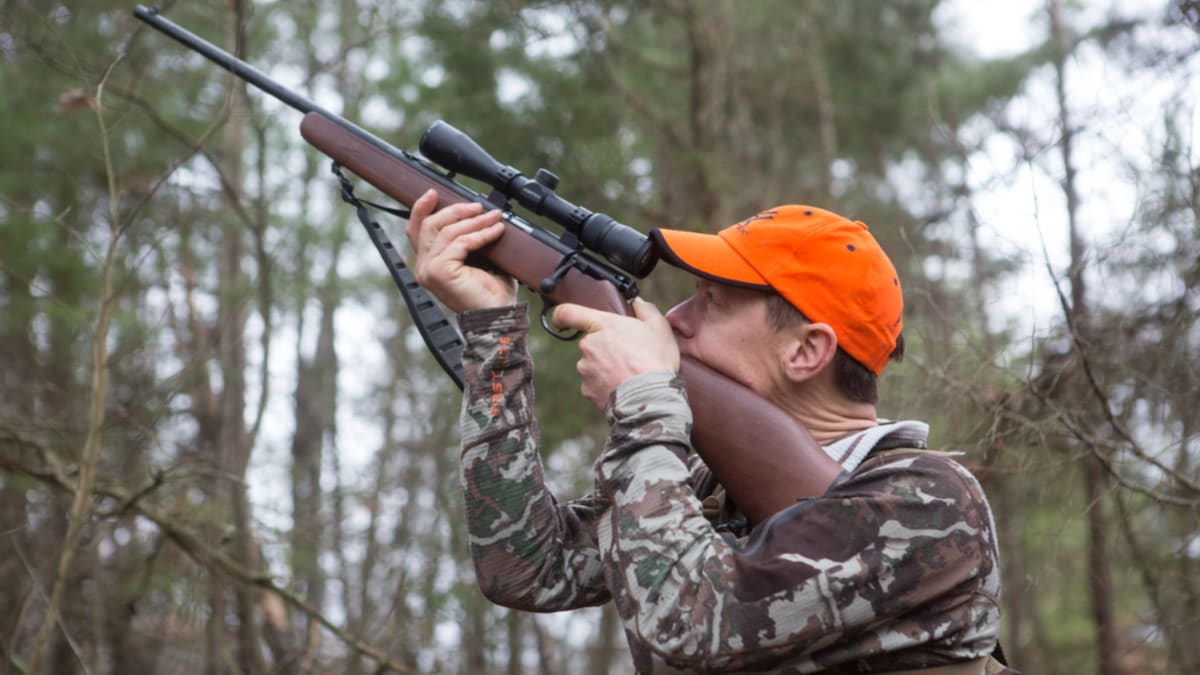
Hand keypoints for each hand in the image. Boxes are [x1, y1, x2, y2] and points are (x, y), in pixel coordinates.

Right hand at [405, 189, 517, 312]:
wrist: (498, 316)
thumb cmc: (491, 293)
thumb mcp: (479, 258)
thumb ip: (468, 239)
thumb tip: (477, 212)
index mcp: (429, 264)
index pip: (415, 230)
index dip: (420, 209)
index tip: (433, 193)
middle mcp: (424, 267)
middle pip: (430, 225)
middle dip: (456, 210)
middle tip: (478, 206)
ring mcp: (429, 270)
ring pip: (447, 231)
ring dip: (474, 220)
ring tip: (493, 216)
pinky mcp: (440, 271)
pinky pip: (461, 242)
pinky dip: (480, 234)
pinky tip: (495, 230)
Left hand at [552, 298, 679, 408]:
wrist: (651, 398)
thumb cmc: (655, 360)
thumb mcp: (659, 327)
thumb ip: (645, 309)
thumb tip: (637, 303)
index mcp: (602, 325)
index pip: (568, 313)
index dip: (562, 315)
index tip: (562, 319)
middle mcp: (588, 346)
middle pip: (589, 342)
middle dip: (605, 347)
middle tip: (628, 354)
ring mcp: (585, 369)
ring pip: (592, 364)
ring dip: (606, 368)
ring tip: (629, 374)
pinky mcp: (587, 391)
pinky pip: (594, 384)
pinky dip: (606, 385)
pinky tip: (623, 387)